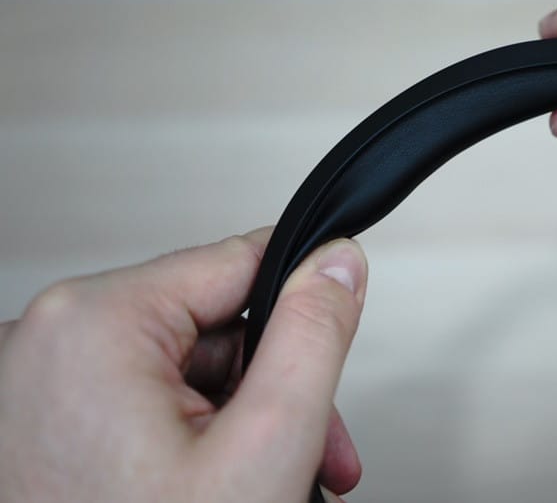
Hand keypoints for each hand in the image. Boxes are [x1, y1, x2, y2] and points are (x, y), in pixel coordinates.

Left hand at [0, 229, 367, 501]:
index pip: (235, 260)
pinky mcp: (40, 424)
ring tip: (265, 484)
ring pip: (180, 368)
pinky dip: (189, 438)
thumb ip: (313, 339)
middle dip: (272, 388)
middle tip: (312, 452)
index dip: (302, 300)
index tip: (337, 325)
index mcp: (92, 324)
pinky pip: (140, 400)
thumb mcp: (264, 448)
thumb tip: (338, 265)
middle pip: (210, 325)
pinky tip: (214, 487)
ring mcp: (34, 388)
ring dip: (236, 420)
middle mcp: (45, 344)